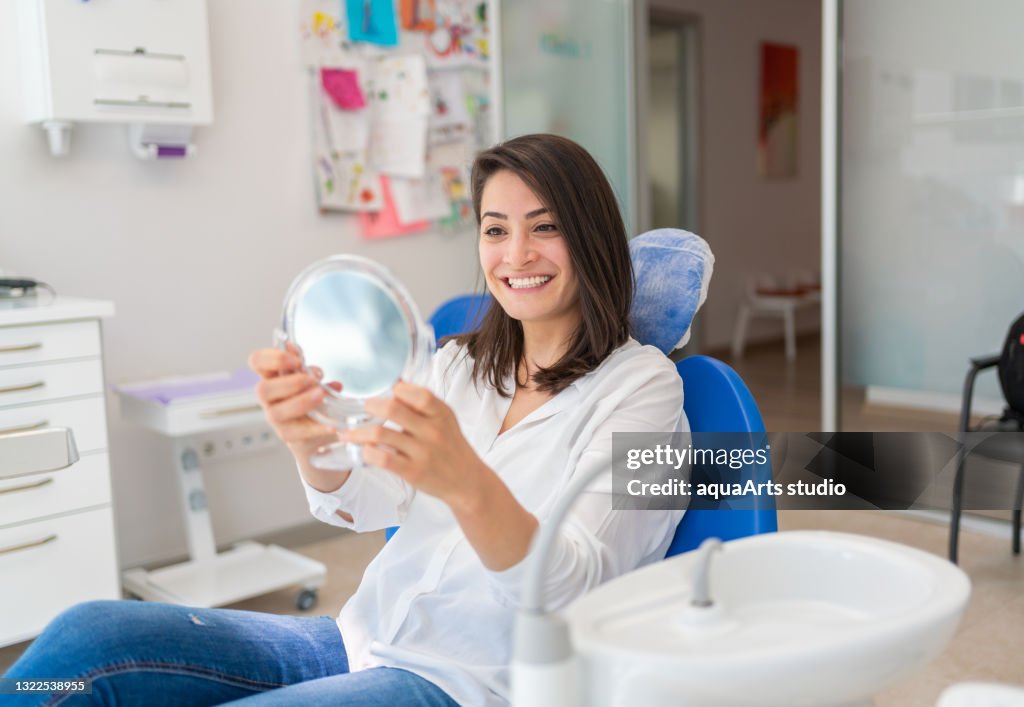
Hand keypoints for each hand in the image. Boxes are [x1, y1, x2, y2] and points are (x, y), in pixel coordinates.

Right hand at [248, 343, 338, 455]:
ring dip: (301, 402)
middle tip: (312, 379)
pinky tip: (331, 423)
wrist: (320, 427)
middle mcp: (269, 398)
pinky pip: (297, 433)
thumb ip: (307, 367)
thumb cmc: (311, 397)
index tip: (295, 359)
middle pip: (262, 390)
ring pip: (276, 412)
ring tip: (321, 395)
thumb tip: (307, 361)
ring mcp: (275, 417)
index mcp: (272, 377)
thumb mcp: (312, 378)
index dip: (271, 357)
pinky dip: (315, 427)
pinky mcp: (287, 434)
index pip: (256, 361)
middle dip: (289, 382)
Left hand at [343, 381, 487, 511]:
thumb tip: (397, 382)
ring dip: (358, 432)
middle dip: (371, 406)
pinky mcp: (413, 472)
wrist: (466, 481)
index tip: (386, 392)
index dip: (398, 390)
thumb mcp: (445, 419)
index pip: (417, 393)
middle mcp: (432, 431)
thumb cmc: (451, 446)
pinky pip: (383, 459)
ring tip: (347, 432)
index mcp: (440, 413)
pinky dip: (368, 453)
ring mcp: (422, 452)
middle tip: (363, 408)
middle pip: (393, 410)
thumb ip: (423, 402)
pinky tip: (363, 450)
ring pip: (381, 435)